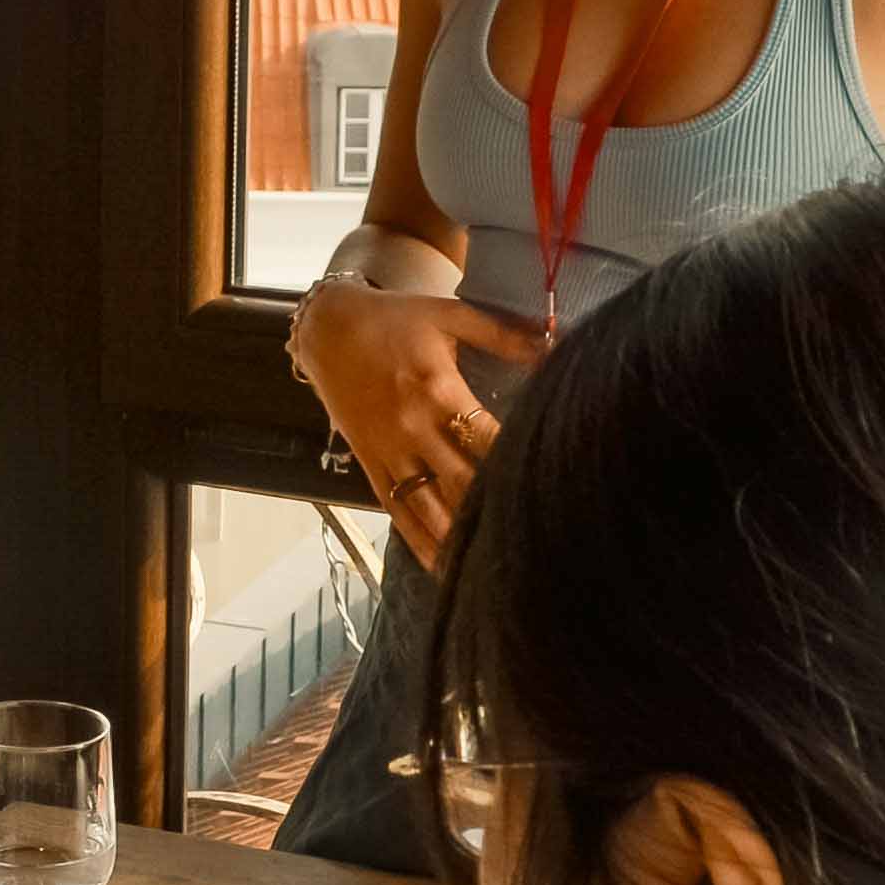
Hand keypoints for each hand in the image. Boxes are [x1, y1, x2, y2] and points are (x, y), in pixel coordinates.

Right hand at [294, 281, 545, 559]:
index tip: (547, 481)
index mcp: (438, 390)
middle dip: (493, 512)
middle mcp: (413, 428)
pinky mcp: (370, 464)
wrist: (327, 330)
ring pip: (428, 508)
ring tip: (492, 568)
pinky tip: (441, 566)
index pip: (486, 438)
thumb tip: (556, 344)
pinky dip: (419, 542)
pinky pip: (396, 511)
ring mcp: (389, 451)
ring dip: (457, 540)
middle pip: (461, 483)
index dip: (516, 463)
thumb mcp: (450, 315)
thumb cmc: (394, 320)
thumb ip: (504, 334)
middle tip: (534, 539)